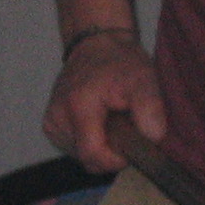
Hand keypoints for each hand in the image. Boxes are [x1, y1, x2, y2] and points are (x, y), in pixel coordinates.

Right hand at [44, 34, 163, 172]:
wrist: (96, 45)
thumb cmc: (120, 62)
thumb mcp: (143, 79)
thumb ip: (151, 107)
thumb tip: (154, 137)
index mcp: (77, 106)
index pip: (93, 155)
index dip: (116, 159)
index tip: (132, 145)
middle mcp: (57, 117)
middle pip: (88, 159)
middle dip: (111, 151)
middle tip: (124, 126)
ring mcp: (51, 122)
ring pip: (81, 156)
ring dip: (101, 146)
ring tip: (111, 121)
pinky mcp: (50, 125)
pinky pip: (74, 148)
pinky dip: (90, 141)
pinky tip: (98, 122)